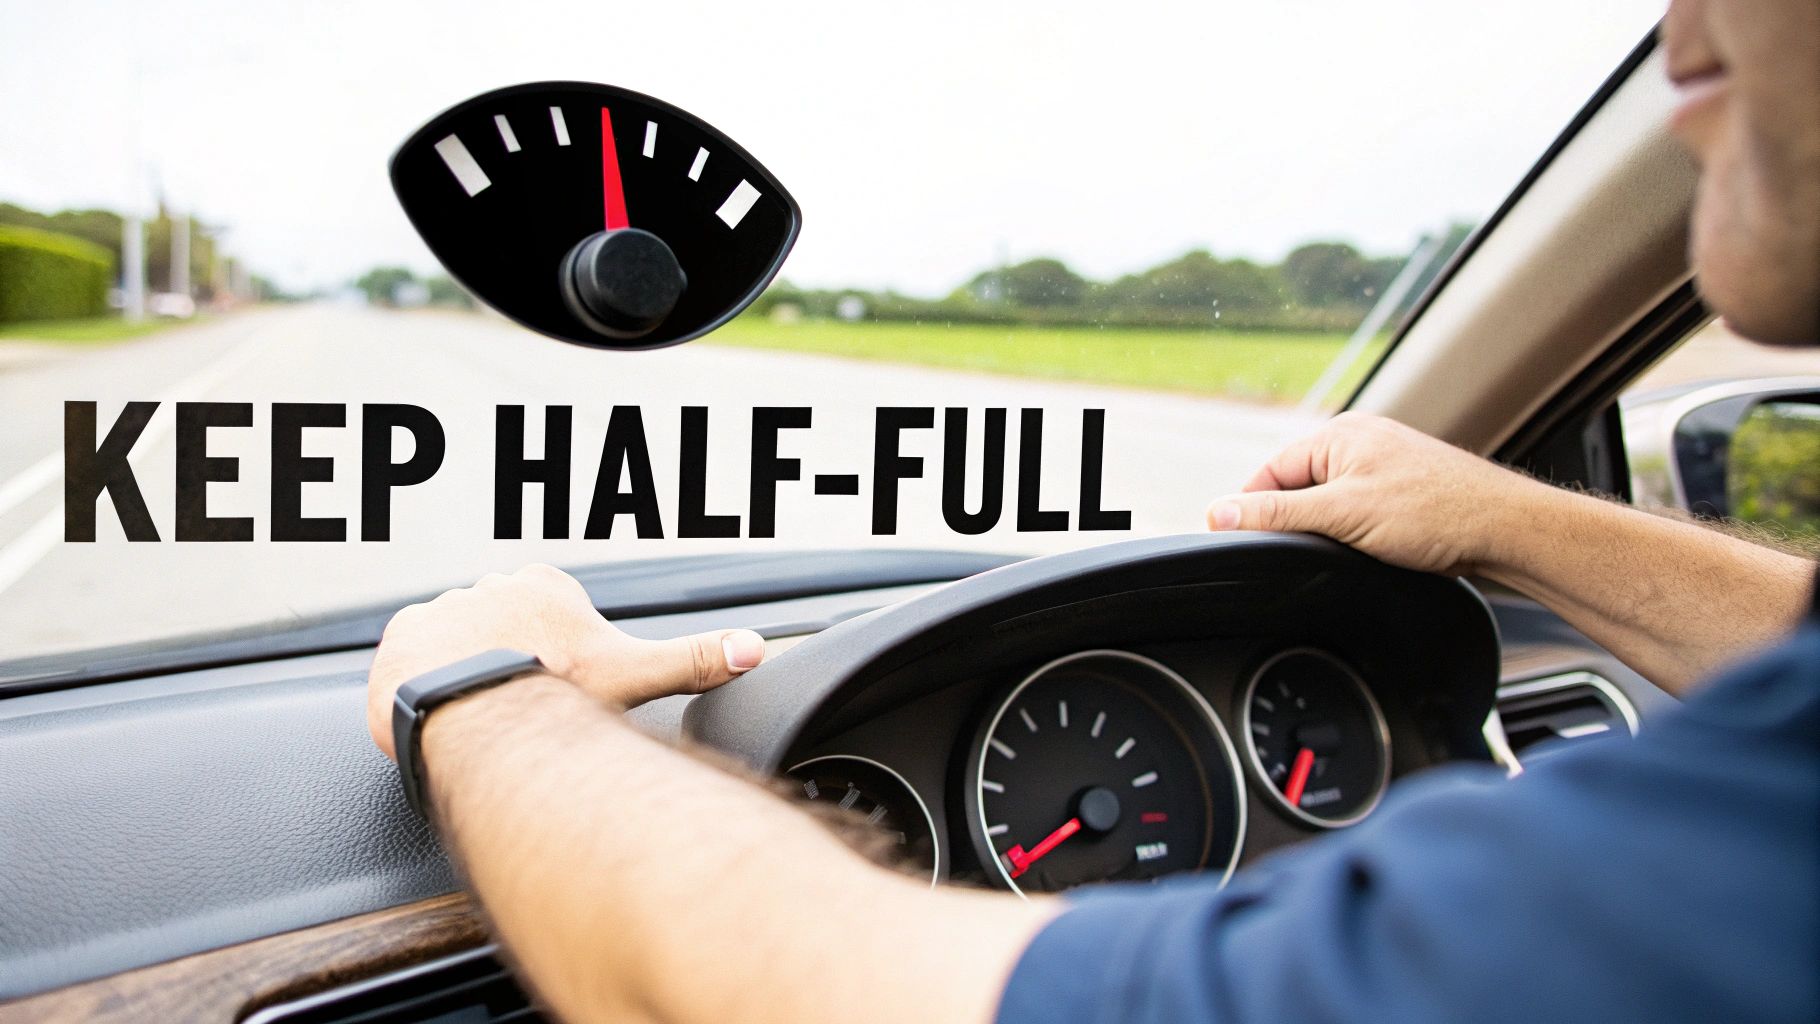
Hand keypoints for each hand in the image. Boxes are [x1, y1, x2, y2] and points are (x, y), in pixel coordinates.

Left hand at [366, 563, 765, 758]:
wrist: (473, 706)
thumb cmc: (554, 688)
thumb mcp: (634, 675)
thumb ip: (693, 660)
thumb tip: (756, 648)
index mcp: (544, 585)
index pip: (549, 626)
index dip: (555, 666)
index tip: (555, 692)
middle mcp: (488, 586)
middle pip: (502, 638)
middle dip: (508, 672)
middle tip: (517, 713)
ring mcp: (440, 609)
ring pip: (454, 652)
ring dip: (462, 682)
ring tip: (477, 720)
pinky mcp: (397, 639)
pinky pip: (409, 665)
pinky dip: (421, 689)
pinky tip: (439, 715)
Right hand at [1206, 412, 1543, 575]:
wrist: (1505, 528)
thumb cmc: (1435, 511)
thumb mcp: (1341, 515)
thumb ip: (1275, 514)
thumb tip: (1219, 512)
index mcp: (1338, 434)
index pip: (1269, 473)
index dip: (1251, 510)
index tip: (1237, 542)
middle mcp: (1359, 442)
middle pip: (1296, 488)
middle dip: (1294, 522)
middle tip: (1304, 554)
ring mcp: (1383, 465)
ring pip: (1328, 503)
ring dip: (1327, 530)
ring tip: (1344, 551)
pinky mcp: (1401, 490)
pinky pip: (1356, 510)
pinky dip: (1353, 533)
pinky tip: (1369, 550)